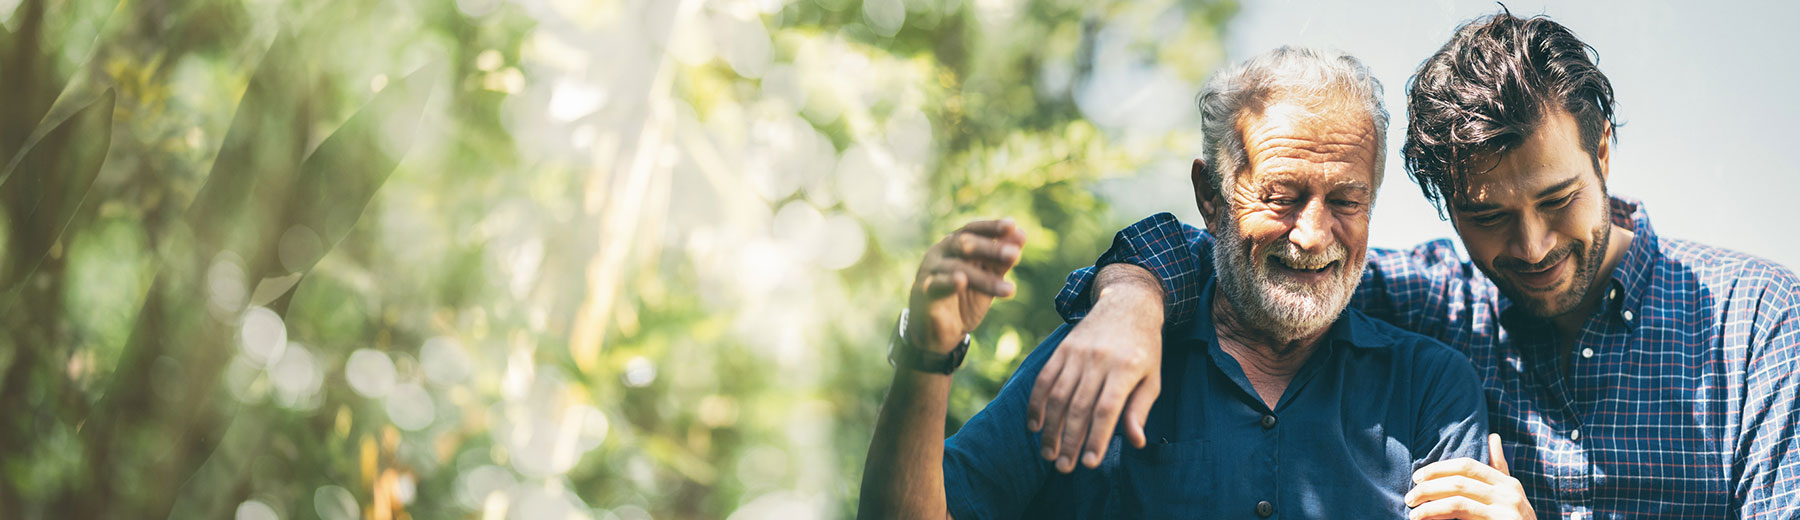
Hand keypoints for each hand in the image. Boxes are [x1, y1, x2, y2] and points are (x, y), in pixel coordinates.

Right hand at [908, 219, 1027, 352]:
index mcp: (954, 244)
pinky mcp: (923, 292)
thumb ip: (1001, 260)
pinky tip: (962, 281)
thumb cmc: (963, 299)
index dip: (991, 227)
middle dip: (991, 249)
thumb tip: (1021, 235)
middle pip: (964, 244)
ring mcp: (929, 271)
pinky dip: (950, 282)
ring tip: (1009, 289)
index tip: (1012, 226)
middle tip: (1015, 255)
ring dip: (985, 279)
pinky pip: (936, 284)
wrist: (938, 332)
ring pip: (957, 268)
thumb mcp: (987, 278)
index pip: (973, 230)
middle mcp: (940, 253)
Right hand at [1025, 264, 1163, 472]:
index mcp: (1126, 368)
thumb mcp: (1152, 378)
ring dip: (1050, 428)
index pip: (1107, 409)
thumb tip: (1136, 442)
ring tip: (1048, 454)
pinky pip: (1044, 379)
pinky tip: (1034, 426)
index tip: (1090, 464)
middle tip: (1063, 467)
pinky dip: (1036, 404)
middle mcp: (1099, 360)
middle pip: (1079, 406)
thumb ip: (1141, 410)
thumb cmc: (1143, 349)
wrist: (1127, 304)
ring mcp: (1077, 353)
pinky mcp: (1062, 349)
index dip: (1096, 438)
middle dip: (1069, 440)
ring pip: (1057, 396)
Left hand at [1407, 433, 1535, 519]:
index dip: (1439, 469)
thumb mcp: (1509, 495)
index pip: (1467, 466)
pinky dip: (1437, 514)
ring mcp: (1506, 510)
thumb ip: (1498, 469)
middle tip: (1410, 496)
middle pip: (1459, 481)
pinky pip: (1461, 512)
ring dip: (1429, 505)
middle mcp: (1509, 493)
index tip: (1418, 476)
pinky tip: (1424, 519)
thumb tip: (1494, 437)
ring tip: (1413, 512)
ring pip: (1457, 498)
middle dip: (1429, 487)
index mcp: (1508, 483)